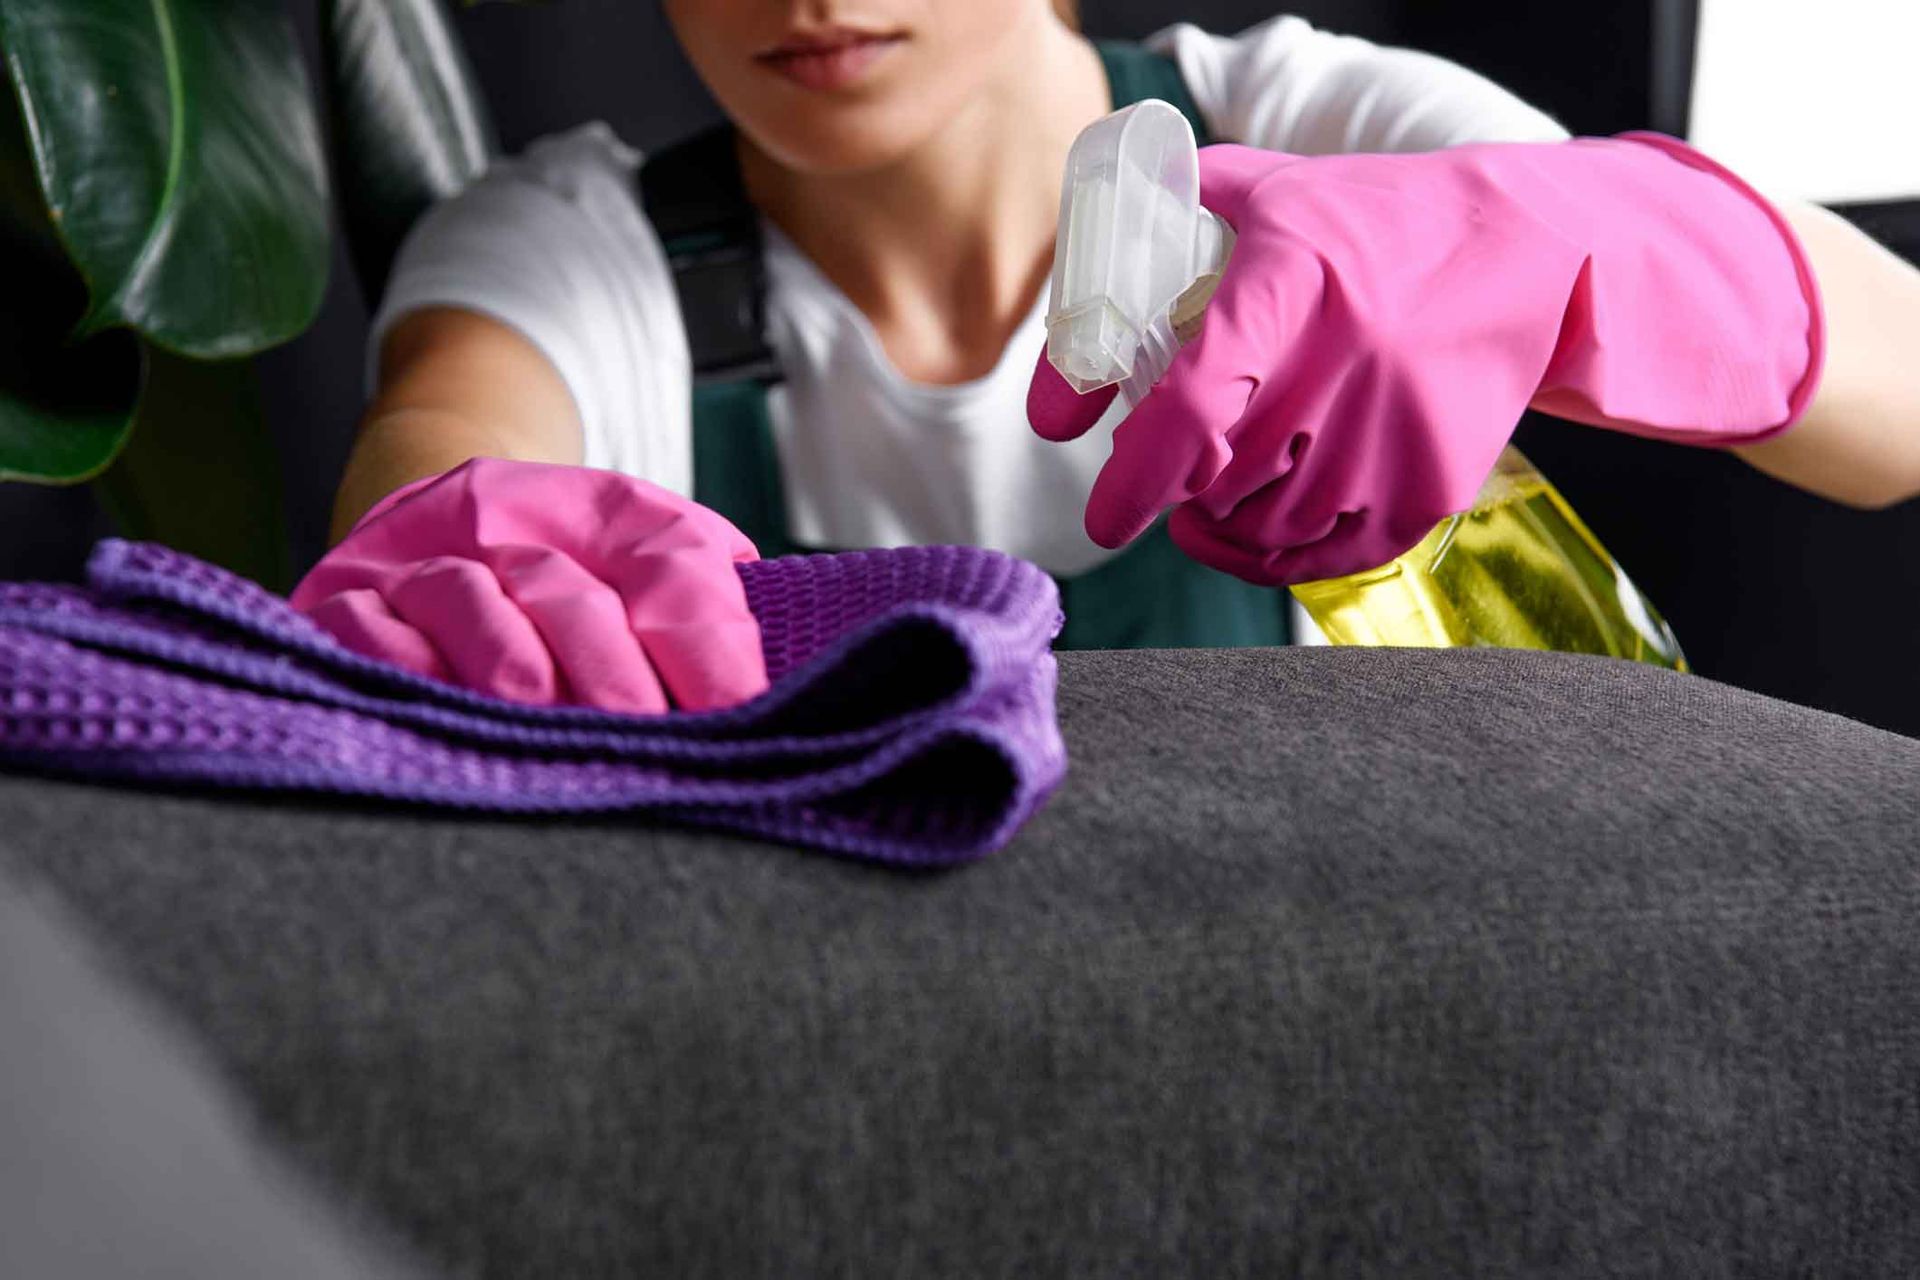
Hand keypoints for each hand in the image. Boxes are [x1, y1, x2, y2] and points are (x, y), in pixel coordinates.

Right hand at [290, 457, 767, 712]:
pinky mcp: (340, 598)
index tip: (742, 709)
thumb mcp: (641, 560)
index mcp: (599, 510)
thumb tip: (756, 688)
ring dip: (510, 663)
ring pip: (465, 597)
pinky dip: (404, 667)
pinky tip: (441, 707)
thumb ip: (705, 604)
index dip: (706, 634)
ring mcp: (417, 559)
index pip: (667, 558)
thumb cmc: (564, 569)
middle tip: (645, 732)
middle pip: (564, 586)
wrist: (428, 513)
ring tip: (544, 716)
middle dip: (610, 667)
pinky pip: (366, 629)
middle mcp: (506, 521)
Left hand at [1029, 135, 1822, 584]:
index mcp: (1296, 277)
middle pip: (1224, 477)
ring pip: (1270, 527)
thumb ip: (1182, 197)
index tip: (1105, 516)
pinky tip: (1249, 535)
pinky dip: (1275, 560)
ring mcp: (1397, 428)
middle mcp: (1349, 358)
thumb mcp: (1285, 187)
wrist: (1531, 250)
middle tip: (1157, 476)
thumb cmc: (1382, 221)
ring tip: (1206, 499)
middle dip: (1173, 490)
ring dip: (1220, 526)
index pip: (1198, 402)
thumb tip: (1098, 247)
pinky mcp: (1432, 480)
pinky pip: (1330, 556)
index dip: (1139, 473)